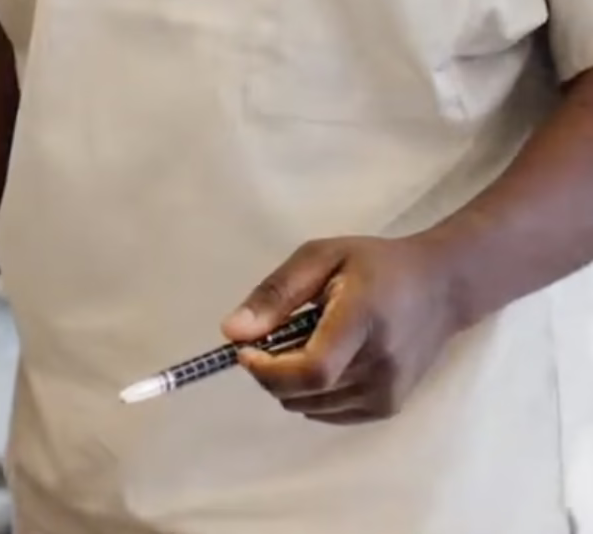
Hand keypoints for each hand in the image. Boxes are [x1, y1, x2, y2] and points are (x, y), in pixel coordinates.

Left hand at [222, 234, 460, 424]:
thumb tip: (232, 332)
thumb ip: (275, 293)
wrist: (441, 287)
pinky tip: (319, 360)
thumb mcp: (320, 257)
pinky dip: (309, 395)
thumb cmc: (376, 264)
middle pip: (305, 393)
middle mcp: (380, 367)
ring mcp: (388, 394)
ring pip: (311, 407)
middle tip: (266, 338)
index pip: (313, 370)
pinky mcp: (389, 408)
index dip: (269, 370)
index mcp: (362, 321)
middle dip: (269, 371)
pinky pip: (329, 414)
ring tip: (298, 343)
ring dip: (288, 383)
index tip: (244, 350)